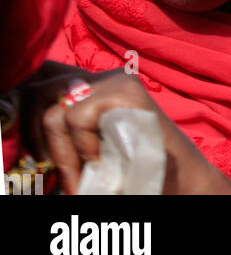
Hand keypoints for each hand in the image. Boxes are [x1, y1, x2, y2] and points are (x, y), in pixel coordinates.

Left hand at [25, 65, 230, 195]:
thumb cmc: (133, 168)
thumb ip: (67, 130)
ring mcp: (115, 80)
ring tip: (85, 174)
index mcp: (93, 85)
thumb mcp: (91, 145)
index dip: (30, 110)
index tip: (41, 153)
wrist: (178, 178)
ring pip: (55, 110)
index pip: (44, 79)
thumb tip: (26, 124)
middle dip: (41, 139)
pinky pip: (76, 117)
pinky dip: (83, 148)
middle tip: (61, 173)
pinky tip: (103, 160)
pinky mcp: (124, 91)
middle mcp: (102, 76)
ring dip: (64, 153)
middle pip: (40, 92)